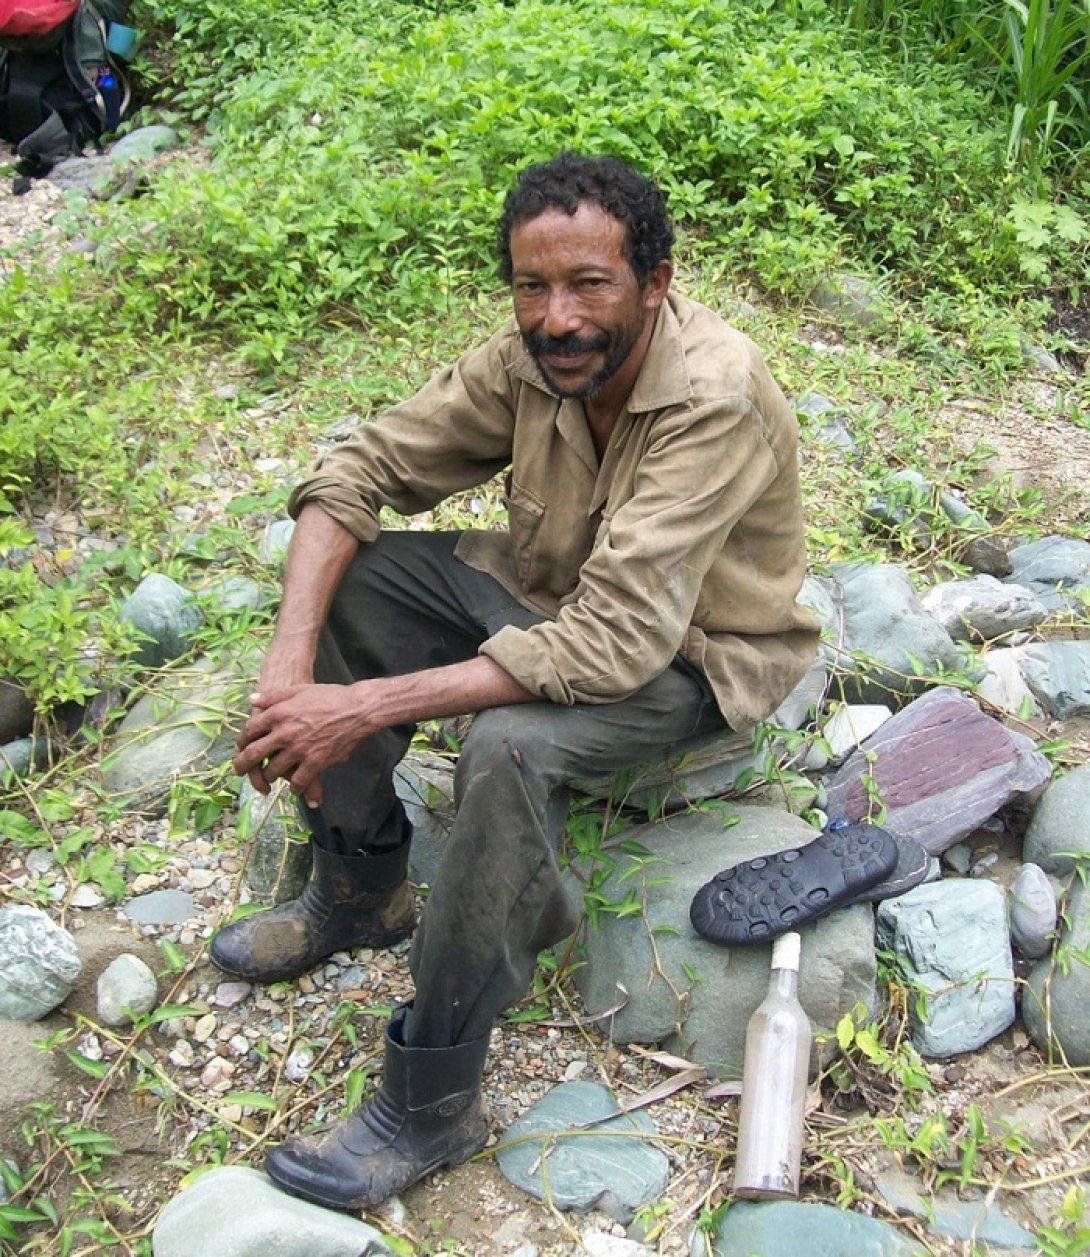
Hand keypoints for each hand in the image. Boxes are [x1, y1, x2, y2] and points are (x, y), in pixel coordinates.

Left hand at [234, 682, 370, 806]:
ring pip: (273, 770)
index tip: (241, 747)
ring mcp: (299, 749)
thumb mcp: (298, 690)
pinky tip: (294, 788)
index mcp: (278, 713)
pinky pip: (298, 781)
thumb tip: (252, 700)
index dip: (242, 741)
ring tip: (269, 778)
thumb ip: (273, 696)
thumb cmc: (329, 696)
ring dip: (269, 776)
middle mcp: (284, 733)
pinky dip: (294, 788)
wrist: (357, 709)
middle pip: (254, 754)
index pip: (250, 730)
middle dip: (242, 765)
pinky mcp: (315, 762)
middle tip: (239, 771)